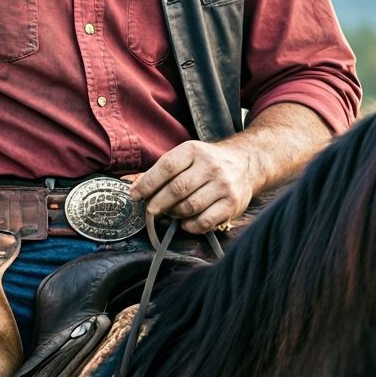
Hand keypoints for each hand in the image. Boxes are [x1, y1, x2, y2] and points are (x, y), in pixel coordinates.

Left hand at [129, 140, 256, 234]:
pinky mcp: (232, 204)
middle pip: (176, 189)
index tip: (135, 195)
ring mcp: (223, 186)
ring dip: (174, 214)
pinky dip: (190, 226)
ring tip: (169, 213)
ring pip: (189, 207)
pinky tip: (185, 222)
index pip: (166, 167)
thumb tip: (129, 183)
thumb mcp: (185, 156)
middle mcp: (210, 166)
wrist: (246, 163)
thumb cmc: (205, 162)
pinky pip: (204, 221)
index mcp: (194, 150)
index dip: (147, 183)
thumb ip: (159, 170)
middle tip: (150, 210)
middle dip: (158, 203)